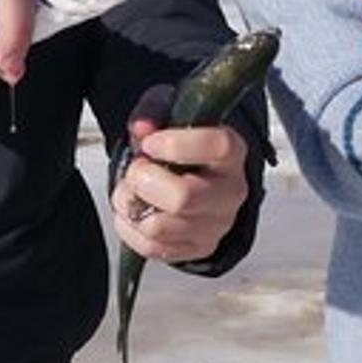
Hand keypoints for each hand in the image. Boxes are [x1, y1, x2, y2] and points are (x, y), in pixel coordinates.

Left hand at [111, 113, 250, 263]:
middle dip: (144, 181)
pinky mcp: (197, 248)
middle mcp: (229, 192)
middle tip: (136, 170)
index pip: (217, 147)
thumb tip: (141, 128)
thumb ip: (155, 114)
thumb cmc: (186, 149)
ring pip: (159, 227)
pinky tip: (134, 210)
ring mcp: (215, 225)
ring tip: (132, 190)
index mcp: (231, 154)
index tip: (150, 143)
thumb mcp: (173, 118)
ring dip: (131, 206)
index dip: (176, 145)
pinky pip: (152, 248)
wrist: (200, 179)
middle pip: (183, 197)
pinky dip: (130, 228)